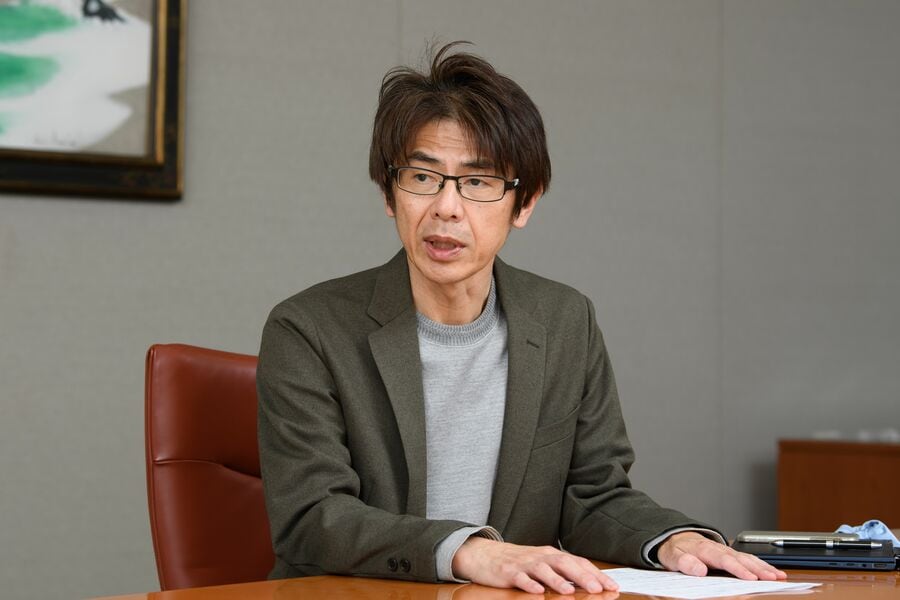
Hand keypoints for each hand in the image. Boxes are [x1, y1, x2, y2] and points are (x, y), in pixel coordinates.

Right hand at [451, 537, 618, 594]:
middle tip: (597, 589)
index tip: (611, 585)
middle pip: (564, 563)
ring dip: (557, 580)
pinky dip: (529, 584)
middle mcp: (540, 556)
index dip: (595, 573)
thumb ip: (563, 572)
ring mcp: (524, 563)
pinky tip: (537, 591)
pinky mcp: (509, 572)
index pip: (577, 562)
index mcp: (551, 554)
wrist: (486, 555)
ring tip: (569, 591)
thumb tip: (590, 583)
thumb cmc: (519, 562)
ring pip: (543, 569)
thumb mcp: (542, 564)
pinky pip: (520, 578)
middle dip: (581, 576)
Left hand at [657, 532, 786, 579]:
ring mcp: (725, 550)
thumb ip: (684, 562)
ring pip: (747, 558)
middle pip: (740, 559)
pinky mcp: (730, 554)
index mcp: (704, 549)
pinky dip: (761, 564)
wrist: (673, 538)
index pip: (724, 560)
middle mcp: (718, 548)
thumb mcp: (673, 557)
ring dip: (764, 566)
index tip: (750, 578)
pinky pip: (748, 558)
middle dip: (758, 569)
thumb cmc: (675, 550)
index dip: (738, 569)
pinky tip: (773, 571)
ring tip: (778, 575)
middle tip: (773, 578)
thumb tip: (700, 570)